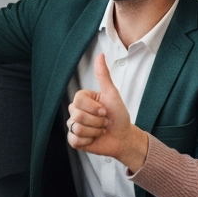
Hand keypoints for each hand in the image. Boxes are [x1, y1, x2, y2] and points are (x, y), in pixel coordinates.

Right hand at [67, 53, 147, 170]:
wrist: (123, 137)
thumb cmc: (118, 115)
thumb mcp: (112, 94)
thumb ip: (103, 75)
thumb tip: (100, 55)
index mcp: (83, 99)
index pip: (78, 100)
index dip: (94, 108)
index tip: (105, 110)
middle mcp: (76, 111)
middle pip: (77, 114)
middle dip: (96, 121)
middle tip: (104, 122)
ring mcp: (74, 125)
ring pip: (77, 128)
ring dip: (94, 132)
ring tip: (100, 130)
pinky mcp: (75, 140)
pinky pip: (74, 140)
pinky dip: (88, 141)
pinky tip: (94, 139)